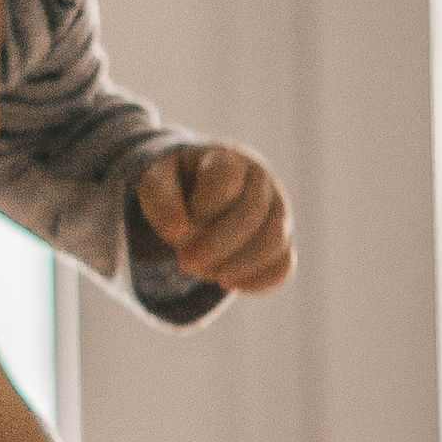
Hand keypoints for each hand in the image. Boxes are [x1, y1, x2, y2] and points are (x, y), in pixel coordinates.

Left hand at [132, 142, 294, 294]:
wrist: (198, 193)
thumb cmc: (178, 185)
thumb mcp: (157, 181)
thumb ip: (160, 197)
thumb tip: (176, 230)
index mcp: (228, 158)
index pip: (226, 180)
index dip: (203, 205)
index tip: (185, 217)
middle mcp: (260, 180)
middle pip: (251, 213)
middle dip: (215, 245)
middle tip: (185, 262)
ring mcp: (277, 210)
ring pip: (274, 240)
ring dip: (238, 266)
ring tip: (210, 275)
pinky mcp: (283, 240)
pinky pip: (283, 265)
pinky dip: (258, 280)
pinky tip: (230, 282)